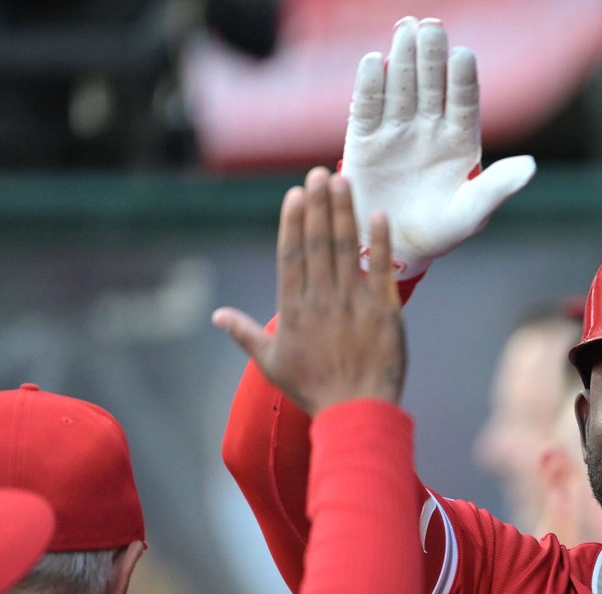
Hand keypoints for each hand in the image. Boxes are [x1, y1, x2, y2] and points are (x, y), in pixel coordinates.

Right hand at [213, 168, 405, 414]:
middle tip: (319, 173)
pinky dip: (379, 242)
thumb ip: (244, 334)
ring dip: (344, 213)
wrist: (356, 412)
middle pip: (318, 243)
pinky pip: (381, 270)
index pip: (291, 256)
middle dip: (319, 205)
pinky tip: (378, 215)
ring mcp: (354, 304)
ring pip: (346, 249)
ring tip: (342, 181)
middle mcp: (322, 300)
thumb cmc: (313, 389)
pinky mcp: (384, 311)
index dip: (293, 222)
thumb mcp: (271, 363)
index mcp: (293, 309)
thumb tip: (217, 316)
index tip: (296, 194)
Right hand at [341, 17, 535, 278]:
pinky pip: (368, 108)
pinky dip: (370, 86)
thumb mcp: (472, 212)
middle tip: (431, 27)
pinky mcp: (365, 140)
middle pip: (431, 84)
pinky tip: (374, 62)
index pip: (463, 102)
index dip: (462, 78)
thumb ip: (498, 187)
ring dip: (402, 59)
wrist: (396, 246)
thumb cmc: (442, 230)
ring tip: (405, 29)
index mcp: (460, 140)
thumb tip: (531, 166)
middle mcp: (429, 127)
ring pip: (401, 88)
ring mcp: (397, 130)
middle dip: (431, 56)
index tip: (463, 55)